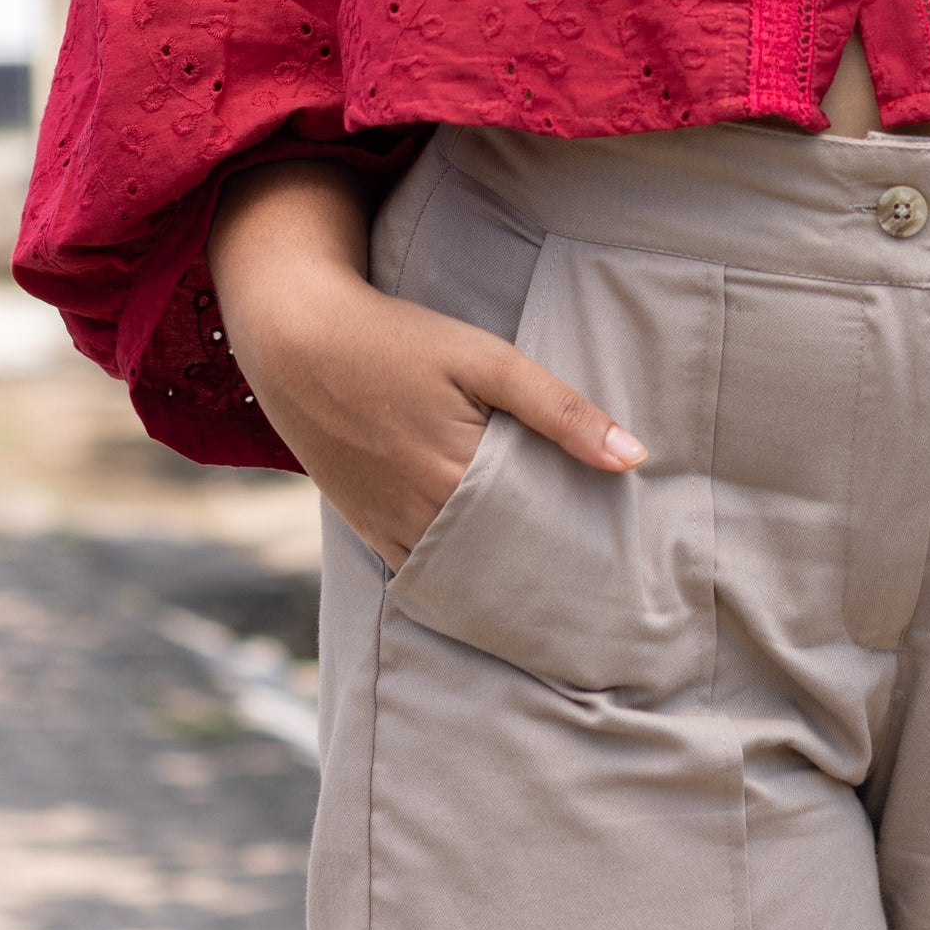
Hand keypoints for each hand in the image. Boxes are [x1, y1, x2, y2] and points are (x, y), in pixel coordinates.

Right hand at [208, 163, 642, 569]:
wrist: (297, 338)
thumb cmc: (397, 340)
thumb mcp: (486, 360)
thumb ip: (560, 409)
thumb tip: (632, 458)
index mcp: (459, 475)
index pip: (539, 534)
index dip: (579, 550)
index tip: (621, 567)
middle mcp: (422, 514)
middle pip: (502, 564)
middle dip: (547, 576)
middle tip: (600, 591)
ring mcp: (389, 525)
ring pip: (460, 577)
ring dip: (502, 585)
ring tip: (554, 591)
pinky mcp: (366, 525)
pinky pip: (418, 572)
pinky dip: (455, 581)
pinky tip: (487, 584)